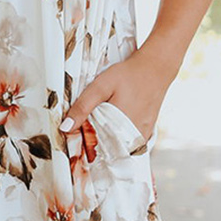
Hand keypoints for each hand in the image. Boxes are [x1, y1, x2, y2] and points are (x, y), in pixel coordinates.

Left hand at [59, 43, 173, 141]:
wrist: (155, 68)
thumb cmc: (129, 75)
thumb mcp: (100, 86)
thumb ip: (82, 107)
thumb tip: (65, 128)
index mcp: (118, 128)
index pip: (93, 149)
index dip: (81, 145)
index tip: (74, 138)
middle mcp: (132, 137)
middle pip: (106, 152)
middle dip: (92, 145)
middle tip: (85, 130)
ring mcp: (141, 137)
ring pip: (117, 150)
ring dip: (106, 144)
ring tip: (99, 127)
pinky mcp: (146, 135)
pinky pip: (128, 146)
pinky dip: (118, 140)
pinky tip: (113, 128)